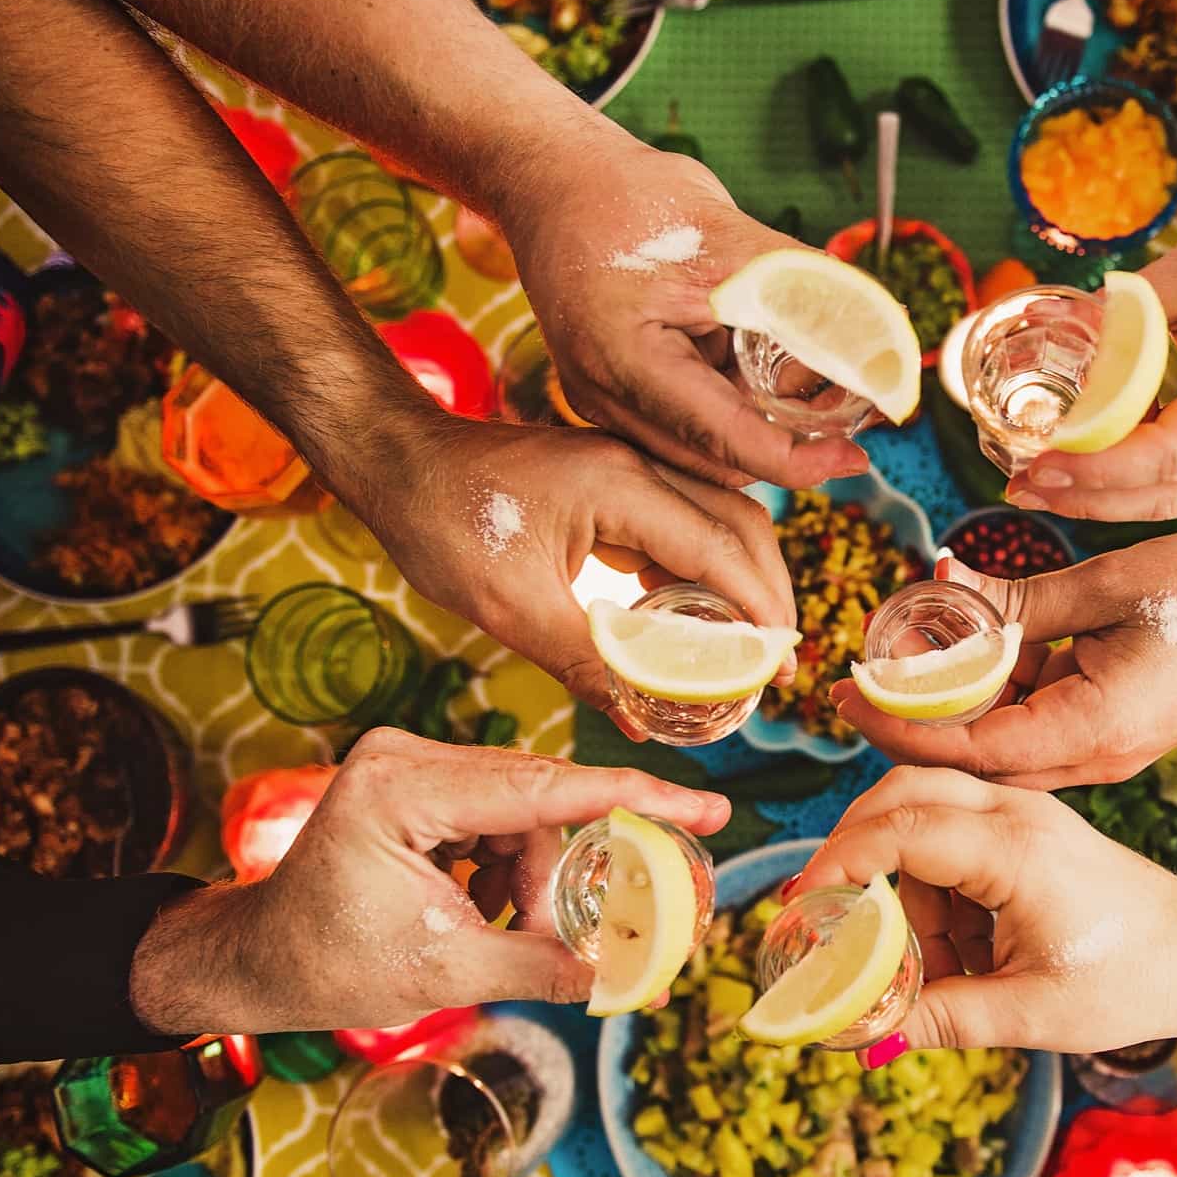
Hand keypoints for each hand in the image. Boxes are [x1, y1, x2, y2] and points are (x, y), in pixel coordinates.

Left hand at [130, 730, 731, 1033]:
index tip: (705, 808)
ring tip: (517, 936)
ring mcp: (409, 761)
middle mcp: (406, 755)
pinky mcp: (415, 779)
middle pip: (539, 800)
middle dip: (571, 869)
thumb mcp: (443, 975)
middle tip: (602, 926)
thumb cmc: (328, 966)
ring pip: (525, 809)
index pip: (544, 788)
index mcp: (400, 789)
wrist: (258, 960)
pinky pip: (498, 811)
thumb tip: (628, 980)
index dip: (635, 800)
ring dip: (537, 875)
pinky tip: (489, 909)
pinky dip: (511, 864)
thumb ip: (541, 966)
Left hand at [353, 416, 795, 721]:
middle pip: (740, 524)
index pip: (720, 548)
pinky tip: (691, 617)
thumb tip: (637, 718)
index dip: (760, 611)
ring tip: (745, 645)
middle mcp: (637, 467)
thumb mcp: (511, 607)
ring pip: (717, 519)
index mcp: (620, 486)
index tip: (779, 666)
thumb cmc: (443, 521)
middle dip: (769, 593)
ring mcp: (626, 467)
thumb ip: (584, 660)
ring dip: (740, 579)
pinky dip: (700, 569)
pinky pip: (678, 521)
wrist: (398, 459)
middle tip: (774, 661)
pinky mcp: (611, 479)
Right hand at [497, 126, 869, 488]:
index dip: (799, 459)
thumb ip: (800, 290)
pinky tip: (762, 364)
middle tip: (850, 407)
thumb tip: (878, 336)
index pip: (727, 439)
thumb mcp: (727, 235)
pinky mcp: (615, 393)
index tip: (855, 457)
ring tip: (809, 373)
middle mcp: (605, 397)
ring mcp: (605, 401)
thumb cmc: (623, 196)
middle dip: (788, 442)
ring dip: (762, 424)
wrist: (552, 178)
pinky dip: (733, 406)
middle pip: (717, 460)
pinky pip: (686, 426)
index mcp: (624, 361)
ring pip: (704, 450)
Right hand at [791, 768, 1176, 1059]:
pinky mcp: (1027, 827)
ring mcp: (1023, 813)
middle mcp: (1015, 812)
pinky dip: (936, 886)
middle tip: (831, 912)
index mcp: (1014, 849)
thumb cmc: (1128, 981)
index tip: (808, 908)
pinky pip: (952, 835)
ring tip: (943, 966)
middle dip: (855, 848)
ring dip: (906, 884)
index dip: (841, 863)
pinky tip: (967, 950)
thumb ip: (941, 1017)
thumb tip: (864, 1034)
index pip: (900, 829)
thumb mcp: (1029, 1013)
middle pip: (900, 793)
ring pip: (923, 815)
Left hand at [833, 531, 1176, 787]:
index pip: (965, 746)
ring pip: (1001, 740)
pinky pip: (1034, 723)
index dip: (897, 723)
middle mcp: (1092, 757)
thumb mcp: (1104, 584)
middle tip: (858, 672)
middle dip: (913, 718)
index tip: (844, 693)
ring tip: (909, 641)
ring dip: (954, 699)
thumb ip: (1018, 603)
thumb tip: (943, 594)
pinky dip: (997, 689)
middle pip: (973, 756)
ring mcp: (1104, 749)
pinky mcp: (1111, 730)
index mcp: (1089, 730)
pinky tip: (973, 642)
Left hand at [1006, 155, 1176, 519]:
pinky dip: (1131, 468)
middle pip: (1167, 495)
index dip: (1097, 468)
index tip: (1038, 462)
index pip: (1167, 459)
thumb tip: (1045, 335)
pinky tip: (1084, 458)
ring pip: (1173, 491)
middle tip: (1020, 486)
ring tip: (1039, 480)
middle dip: (1090, 498)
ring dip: (1106, 491)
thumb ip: (1121, 318)